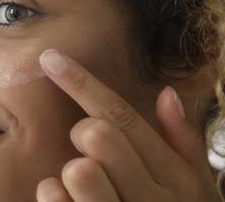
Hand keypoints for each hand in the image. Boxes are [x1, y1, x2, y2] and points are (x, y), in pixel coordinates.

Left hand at [34, 49, 220, 201]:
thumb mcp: (196, 192)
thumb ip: (182, 144)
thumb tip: (166, 93)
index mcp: (175, 180)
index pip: (123, 118)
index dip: (82, 83)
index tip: (49, 57)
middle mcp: (153, 199)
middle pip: (98, 135)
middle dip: (84, 135)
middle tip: (89, 151)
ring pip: (77, 168)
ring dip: (72, 171)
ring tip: (83, 184)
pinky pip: (55, 198)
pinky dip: (52, 195)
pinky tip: (65, 201)